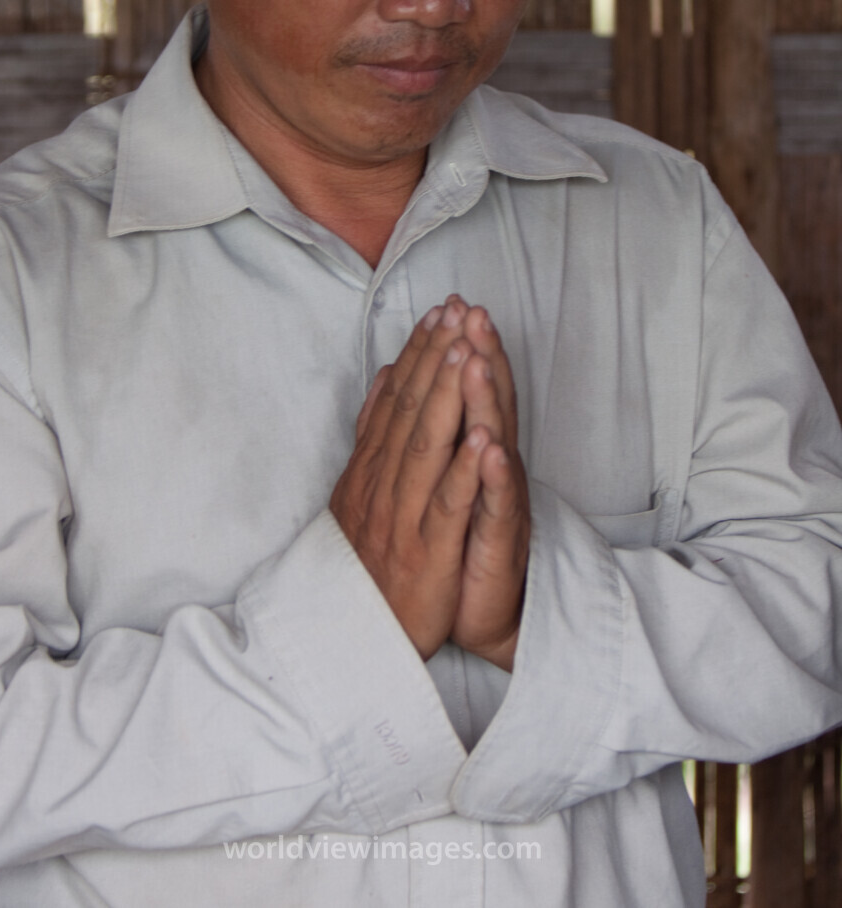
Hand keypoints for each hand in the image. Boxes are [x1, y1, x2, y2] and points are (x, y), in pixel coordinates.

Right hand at [329, 298, 493, 658]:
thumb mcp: (359, 495)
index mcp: (370, 471)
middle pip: (410, 413)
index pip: (395, 401)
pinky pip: (447, 506)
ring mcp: (403, 518)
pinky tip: (482, 438)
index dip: (418, 354)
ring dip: (446, 399)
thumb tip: (382, 379)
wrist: (354, 641)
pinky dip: (464, 471)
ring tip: (465, 353)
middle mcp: (383, 487)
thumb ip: (373, 438)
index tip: (439, 313)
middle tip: (456, 312)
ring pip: (426, 448)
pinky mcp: (426, 553)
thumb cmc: (366, 567)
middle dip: (435, 359)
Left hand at [450, 310, 529, 671]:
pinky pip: (496, 506)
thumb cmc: (460, 541)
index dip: (462, 347)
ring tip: (479, 357)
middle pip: (487, 403)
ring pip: (493, 444)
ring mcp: (496, 503)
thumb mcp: (442, 480)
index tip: (452, 303)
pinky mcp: (497, 542)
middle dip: (479, 355)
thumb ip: (435, 430)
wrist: (484, 613)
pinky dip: (493, 477)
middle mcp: (489, 470)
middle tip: (472, 311)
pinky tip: (491, 448)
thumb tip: (417, 381)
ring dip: (486, 400)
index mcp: (470, 453)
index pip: (469, 391)